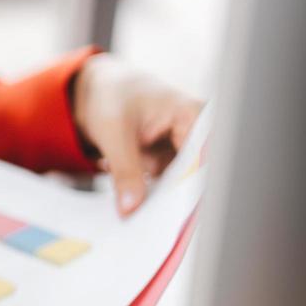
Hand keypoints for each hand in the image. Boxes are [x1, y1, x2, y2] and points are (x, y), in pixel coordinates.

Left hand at [72, 54, 203, 216]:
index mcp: (194, 115)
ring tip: (122, 170)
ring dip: (148, 188)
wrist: (100, 91)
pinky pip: (161, 184)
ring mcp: (184, 148)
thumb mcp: (113, 133)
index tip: (176, 214)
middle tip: (141, 211)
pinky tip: (123, 175)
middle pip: (193, 175)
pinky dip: (142, 185)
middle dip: (166, 194)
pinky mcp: (170, 161)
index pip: (205, 159)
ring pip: (175, 184)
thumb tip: (131, 209)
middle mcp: (197, 132)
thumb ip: (124, 172)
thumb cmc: (112, 97)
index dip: (193, 188)